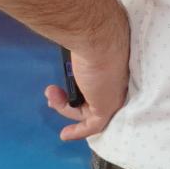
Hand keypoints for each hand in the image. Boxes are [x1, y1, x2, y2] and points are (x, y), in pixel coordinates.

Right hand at [45, 22, 129, 141]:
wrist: (99, 36)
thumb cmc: (93, 34)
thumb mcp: (86, 43)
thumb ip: (81, 46)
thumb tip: (71, 36)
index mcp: (116, 65)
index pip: (105, 82)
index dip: (87, 89)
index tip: (71, 88)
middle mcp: (118, 80)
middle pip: (96, 97)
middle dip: (73, 100)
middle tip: (55, 94)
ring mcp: (114, 94)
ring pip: (89, 110)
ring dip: (65, 108)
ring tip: (51, 93)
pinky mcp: (107, 106)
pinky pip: (93, 125)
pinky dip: (79, 131)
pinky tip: (65, 134)